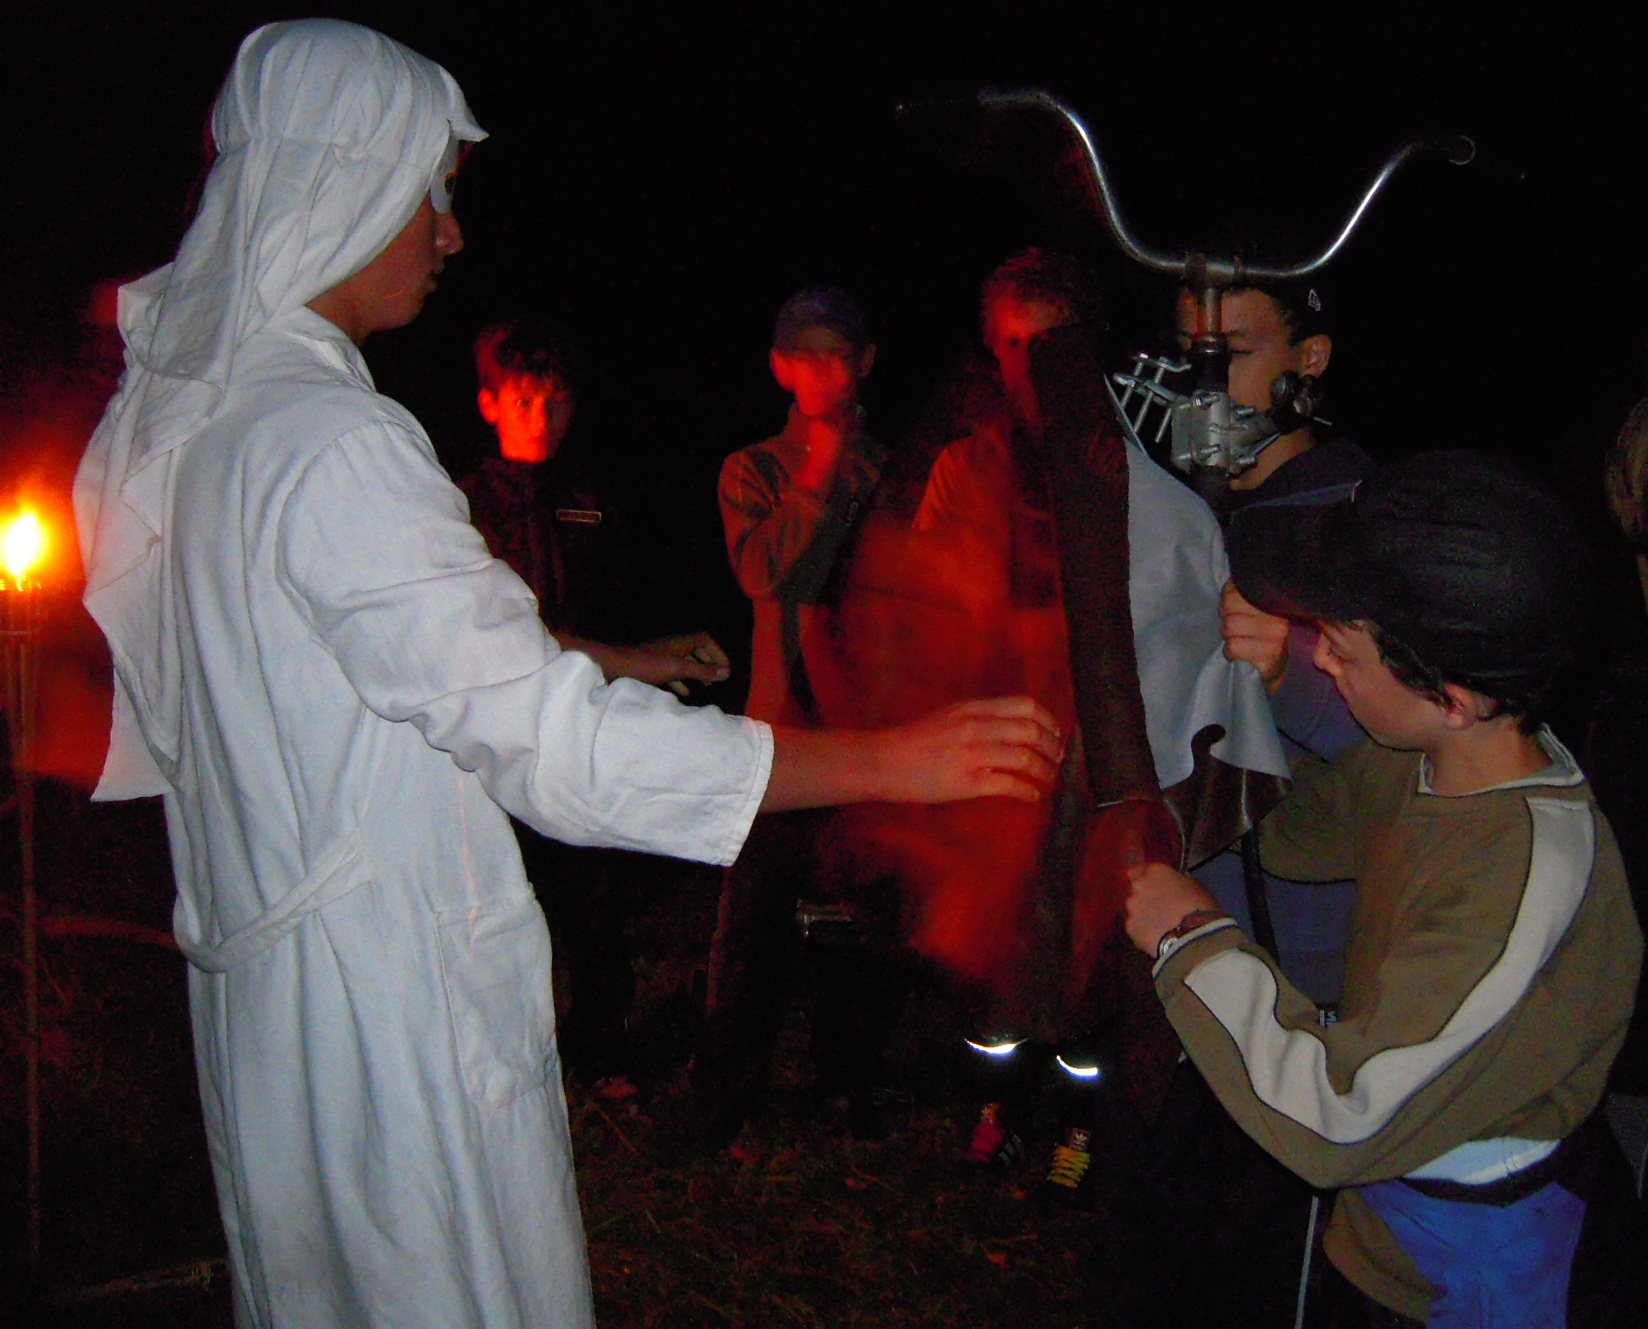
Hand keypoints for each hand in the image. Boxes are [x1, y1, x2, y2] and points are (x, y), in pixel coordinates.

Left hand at [641, 633, 730, 695]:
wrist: (613, 667)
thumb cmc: (646, 665)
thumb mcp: (676, 668)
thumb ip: (701, 670)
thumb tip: (727, 671)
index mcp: (680, 643)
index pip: (705, 640)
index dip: (717, 652)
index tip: (725, 669)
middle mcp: (672, 647)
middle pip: (696, 651)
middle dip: (708, 664)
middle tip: (718, 679)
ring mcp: (661, 658)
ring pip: (684, 663)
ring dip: (696, 673)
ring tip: (706, 687)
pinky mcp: (651, 669)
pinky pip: (671, 674)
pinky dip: (681, 682)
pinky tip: (684, 694)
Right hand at [877, 697, 1062, 803]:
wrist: (885, 761)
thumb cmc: (914, 740)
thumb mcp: (950, 715)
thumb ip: (980, 717)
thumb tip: (1012, 727)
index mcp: (974, 708)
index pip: (1025, 706)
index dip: (1047, 719)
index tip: (1054, 732)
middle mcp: (977, 726)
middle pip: (1031, 731)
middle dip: (1052, 747)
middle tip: (1058, 758)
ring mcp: (974, 754)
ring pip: (1026, 758)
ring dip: (1045, 771)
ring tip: (1049, 779)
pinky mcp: (969, 782)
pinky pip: (1010, 785)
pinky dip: (1027, 791)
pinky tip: (1031, 795)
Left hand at [1124, 861, 1219, 956]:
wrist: (1193, 936)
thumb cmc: (1200, 907)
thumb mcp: (1194, 886)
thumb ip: (1176, 881)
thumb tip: (1172, 884)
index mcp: (1155, 871)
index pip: (1137, 870)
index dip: (1144, 878)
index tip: (1153, 887)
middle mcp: (1139, 885)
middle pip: (1135, 889)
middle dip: (1144, 896)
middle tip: (1158, 907)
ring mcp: (1132, 907)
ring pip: (1134, 909)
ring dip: (1143, 914)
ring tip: (1159, 926)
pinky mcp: (1130, 928)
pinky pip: (1135, 928)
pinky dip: (1143, 931)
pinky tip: (1156, 938)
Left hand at [1220, 579, 1289, 693]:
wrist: (1293, 670)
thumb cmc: (1277, 634)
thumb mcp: (1273, 608)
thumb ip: (1255, 592)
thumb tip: (1235, 580)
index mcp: (1282, 600)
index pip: (1239, 587)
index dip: (1229, 596)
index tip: (1235, 606)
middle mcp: (1281, 617)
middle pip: (1229, 605)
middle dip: (1226, 616)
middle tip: (1237, 624)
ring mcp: (1275, 639)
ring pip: (1229, 626)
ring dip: (1228, 634)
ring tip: (1239, 637)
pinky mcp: (1267, 659)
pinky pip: (1232, 647)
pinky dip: (1229, 651)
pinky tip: (1238, 652)